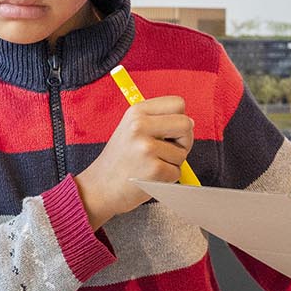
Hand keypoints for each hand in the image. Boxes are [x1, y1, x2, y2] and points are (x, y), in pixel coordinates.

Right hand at [75, 95, 194, 228]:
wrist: (99, 187)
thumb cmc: (120, 159)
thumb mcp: (131, 128)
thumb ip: (158, 120)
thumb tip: (190, 122)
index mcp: (137, 111)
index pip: (178, 103)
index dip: (178, 118)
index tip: (168, 131)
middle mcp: (140, 126)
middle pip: (186, 124)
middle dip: (183, 140)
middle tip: (164, 151)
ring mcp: (147, 148)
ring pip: (183, 152)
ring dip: (172, 162)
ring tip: (150, 164)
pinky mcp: (154, 169)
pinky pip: (177, 172)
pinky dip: (167, 178)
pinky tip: (149, 177)